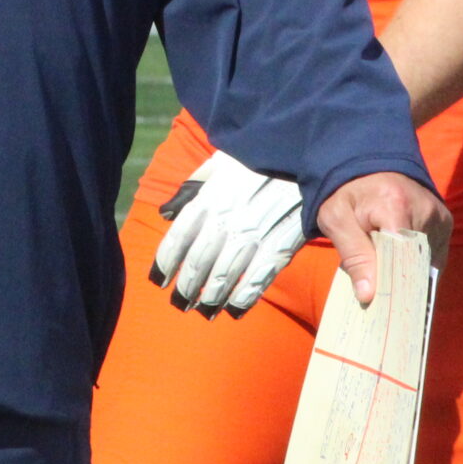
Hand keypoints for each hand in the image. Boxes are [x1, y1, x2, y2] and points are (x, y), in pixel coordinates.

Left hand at [150, 150, 306, 315]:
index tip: (158, 280)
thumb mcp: (219, 162)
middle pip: (199, 263)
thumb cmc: (257, 158)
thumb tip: (166, 212)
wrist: (304, 152)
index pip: (178, 238)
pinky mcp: (280, 245)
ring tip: (203, 311)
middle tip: (179, 303)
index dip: (165, 263)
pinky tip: (234, 309)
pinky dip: (244, 298)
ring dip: (211, 298)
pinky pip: (258, 279)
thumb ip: (192, 187)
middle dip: (186, 287)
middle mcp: (227, 220)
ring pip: (225, 276)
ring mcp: (253, 235)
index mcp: (209, 199)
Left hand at [315, 169, 446, 308]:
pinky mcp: (445, 221)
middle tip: (382, 309)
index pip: (401, 257)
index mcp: (395, 205)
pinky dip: (417, 267)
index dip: (391, 286)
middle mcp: (426, 210)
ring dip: (409, 277)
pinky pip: (433, 256)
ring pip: (427, 263)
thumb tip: (369, 295)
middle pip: (416, 263)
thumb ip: (353, 255)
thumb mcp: (336, 219)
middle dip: (399, 286)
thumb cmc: (347, 192)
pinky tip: (401, 276)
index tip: (380, 309)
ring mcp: (440, 216)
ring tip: (390, 292)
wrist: (366, 164)